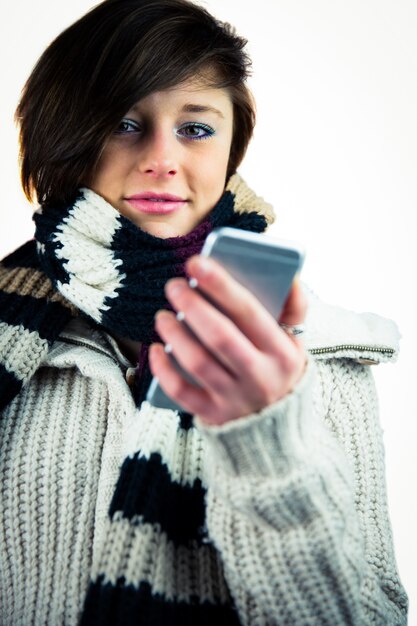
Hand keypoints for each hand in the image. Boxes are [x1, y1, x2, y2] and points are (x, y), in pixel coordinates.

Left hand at [149, 255, 306, 425]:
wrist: (276, 428)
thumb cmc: (278, 372)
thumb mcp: (294, 343)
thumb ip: (292, 310)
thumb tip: (289, 277)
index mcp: (282, 352)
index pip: (249, 311)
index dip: (220, 285)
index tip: (197, 264)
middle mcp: (260, 377)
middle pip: (219, 336)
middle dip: (192, 306)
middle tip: (174, 285)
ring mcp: (236, 400)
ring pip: (198, 363)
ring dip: (175, 334)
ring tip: (163, 315)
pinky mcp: (214, 416)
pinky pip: (181, 393)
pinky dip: (164, 370)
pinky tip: (157, 349)